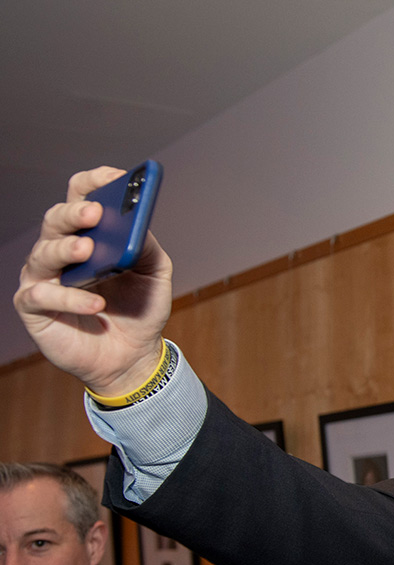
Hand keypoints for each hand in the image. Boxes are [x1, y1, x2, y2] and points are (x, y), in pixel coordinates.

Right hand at [14, 167, 173, 396]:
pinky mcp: (35, 307)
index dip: (94, 181)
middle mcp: (61, 250)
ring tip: (88, 250)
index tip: (117, 176)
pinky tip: (96, 303)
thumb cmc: (139, 310)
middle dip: (75, 212)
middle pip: (57, 219)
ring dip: (66, 249)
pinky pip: (43, 295)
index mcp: (89, 234)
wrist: (132, 357)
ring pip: (44, 253)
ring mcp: (45, 277)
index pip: (81, 195)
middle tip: (94, 211)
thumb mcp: (154, 276)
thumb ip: (147, 247)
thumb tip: (138, 223)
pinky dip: (70, 298)